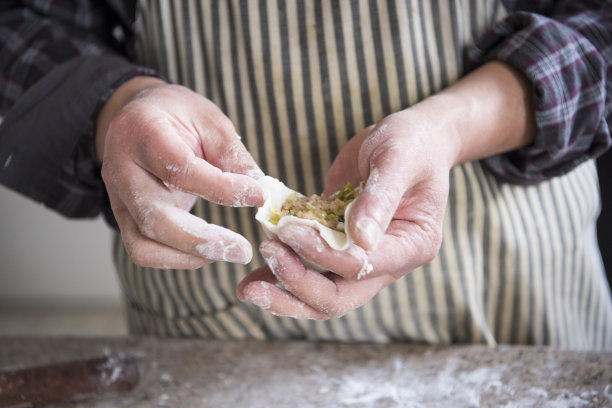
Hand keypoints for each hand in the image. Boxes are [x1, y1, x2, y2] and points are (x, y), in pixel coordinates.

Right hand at [96, 77, 264, 268]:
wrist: (139, 117)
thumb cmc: (178, 116)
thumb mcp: (210, 121)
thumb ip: (233, 155)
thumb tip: (260, 190)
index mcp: (143, 132)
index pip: (180, 169)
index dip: (221, 188)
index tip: (257, 196)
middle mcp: (121, 168)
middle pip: (155, 218)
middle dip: (204, 240)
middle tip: (242, 249)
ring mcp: (117, 196)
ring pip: (145, 242)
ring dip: (191, 256)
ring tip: (230, 252)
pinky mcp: (122, 216)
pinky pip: (142, 250)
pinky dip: (176, 259)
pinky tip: (207, 252)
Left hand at [237, 61, 535, 318]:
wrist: (411, 140)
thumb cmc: (412, 144)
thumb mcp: (398, 160)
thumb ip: (380, 197)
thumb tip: (360, 238)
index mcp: (410, 246)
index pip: (360, 266)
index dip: (321, 254)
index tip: (288, 230)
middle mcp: (387, 262)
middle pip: (338, 297)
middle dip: (297, 285)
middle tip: (265, 257)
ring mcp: (361, 259)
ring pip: (321, 294)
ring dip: (284, 293)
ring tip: (247, 289)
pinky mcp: (338, 246)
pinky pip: (310, 270)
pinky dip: (282, 275)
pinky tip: (254, 278)